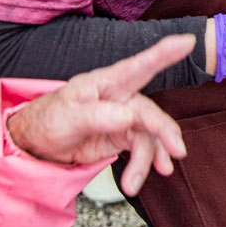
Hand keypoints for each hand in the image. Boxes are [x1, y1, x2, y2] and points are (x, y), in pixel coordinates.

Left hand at [6, 35, 191, 196]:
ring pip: (149, 137)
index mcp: (107, 82)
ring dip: (147, 160)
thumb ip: (99, 115)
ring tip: (133, 184)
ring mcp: (125, 118)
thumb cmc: (49, 119)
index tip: (187, 42)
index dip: (164, 53)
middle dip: (165, 131)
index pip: (138, 66)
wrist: (38, 144)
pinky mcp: (123, 136)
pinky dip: (144, 165)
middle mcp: (121, 97)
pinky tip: (139, 180)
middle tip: (176, 151)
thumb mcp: (69, 116)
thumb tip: (129, 116)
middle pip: (150, 112)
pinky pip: (142, 149)